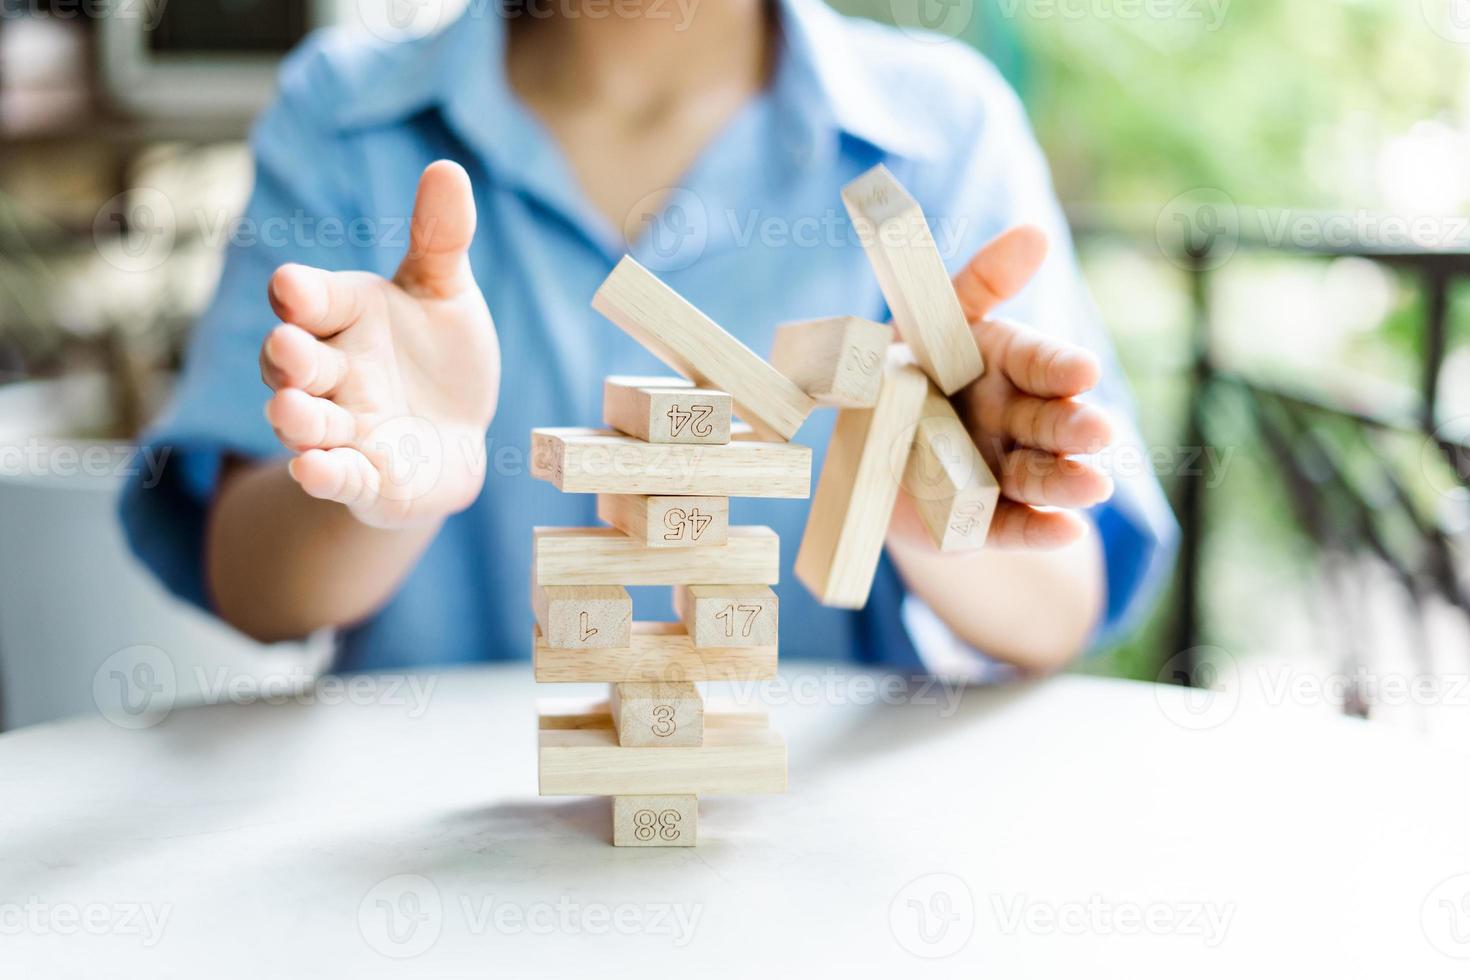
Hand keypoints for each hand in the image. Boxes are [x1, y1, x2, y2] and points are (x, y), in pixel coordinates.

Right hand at [258, 161, 499, 528]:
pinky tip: (313, 470)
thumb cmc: (439, 357)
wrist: (455, 438)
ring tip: (290, 409)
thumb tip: (448, 168)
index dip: (299, 295)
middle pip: (292, 362)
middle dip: (287, 356)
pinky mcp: (364, 481)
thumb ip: (440, 239)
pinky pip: (336, 478)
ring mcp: (342, 429)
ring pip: (304, 423)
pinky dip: (323, 475)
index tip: (292, 288)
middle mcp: (331, 372)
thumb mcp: (444, 294)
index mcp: (344, 316)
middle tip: (291, 348)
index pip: (310, 299)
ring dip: (294, 418)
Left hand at [894, 226, 1114, 548]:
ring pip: (1039, 477)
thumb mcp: (928, 324)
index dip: (1059, 368)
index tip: (1083, 371)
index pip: (1038, 363)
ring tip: (1093, 486)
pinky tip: (1066, 530)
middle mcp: (1013, 420)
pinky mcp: (982, 522)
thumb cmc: (902, 373)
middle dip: (1074, 428)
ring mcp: (1001, 472)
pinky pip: (1010, 526)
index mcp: (1005, 366)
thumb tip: (1034, 235)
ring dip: (1066, 482)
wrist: (868, 455)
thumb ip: (980, 283)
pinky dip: (1038, 530)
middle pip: (1048, 423)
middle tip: (1098, 431)